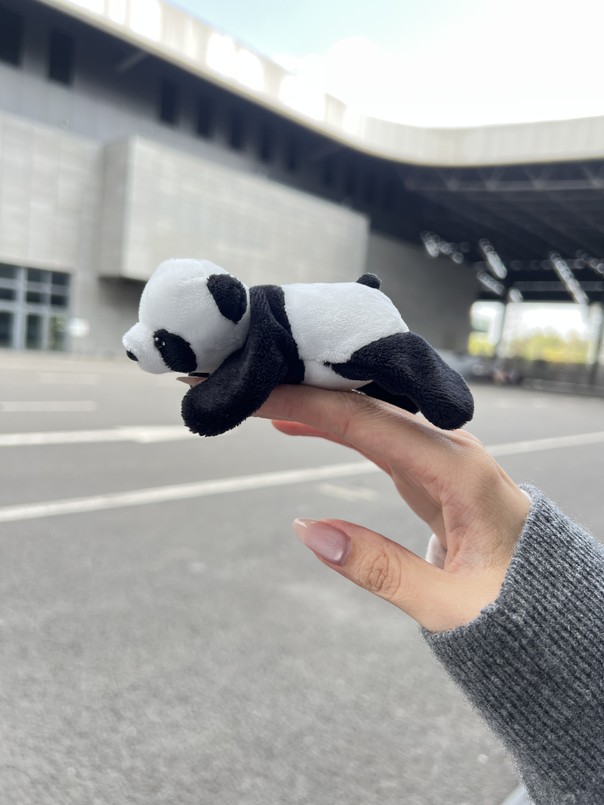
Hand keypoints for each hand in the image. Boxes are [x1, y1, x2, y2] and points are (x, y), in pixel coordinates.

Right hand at [256, 385, 530, 632]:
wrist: (555, 603)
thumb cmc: (516, 608)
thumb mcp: (449, 606)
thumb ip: (380, 570)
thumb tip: (308, 529)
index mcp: (462, 472)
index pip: (371, 424)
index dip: (310, 406)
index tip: (260, 396)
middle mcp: (454, 450)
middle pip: (371, 405)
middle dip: (308, 390)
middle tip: (252, 382)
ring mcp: (444, 456)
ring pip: (373, 414)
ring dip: (319, 403)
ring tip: (265, 397)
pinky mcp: (434, 469)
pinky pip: (379, 435)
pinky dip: (338, 425)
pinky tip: (305, 421)